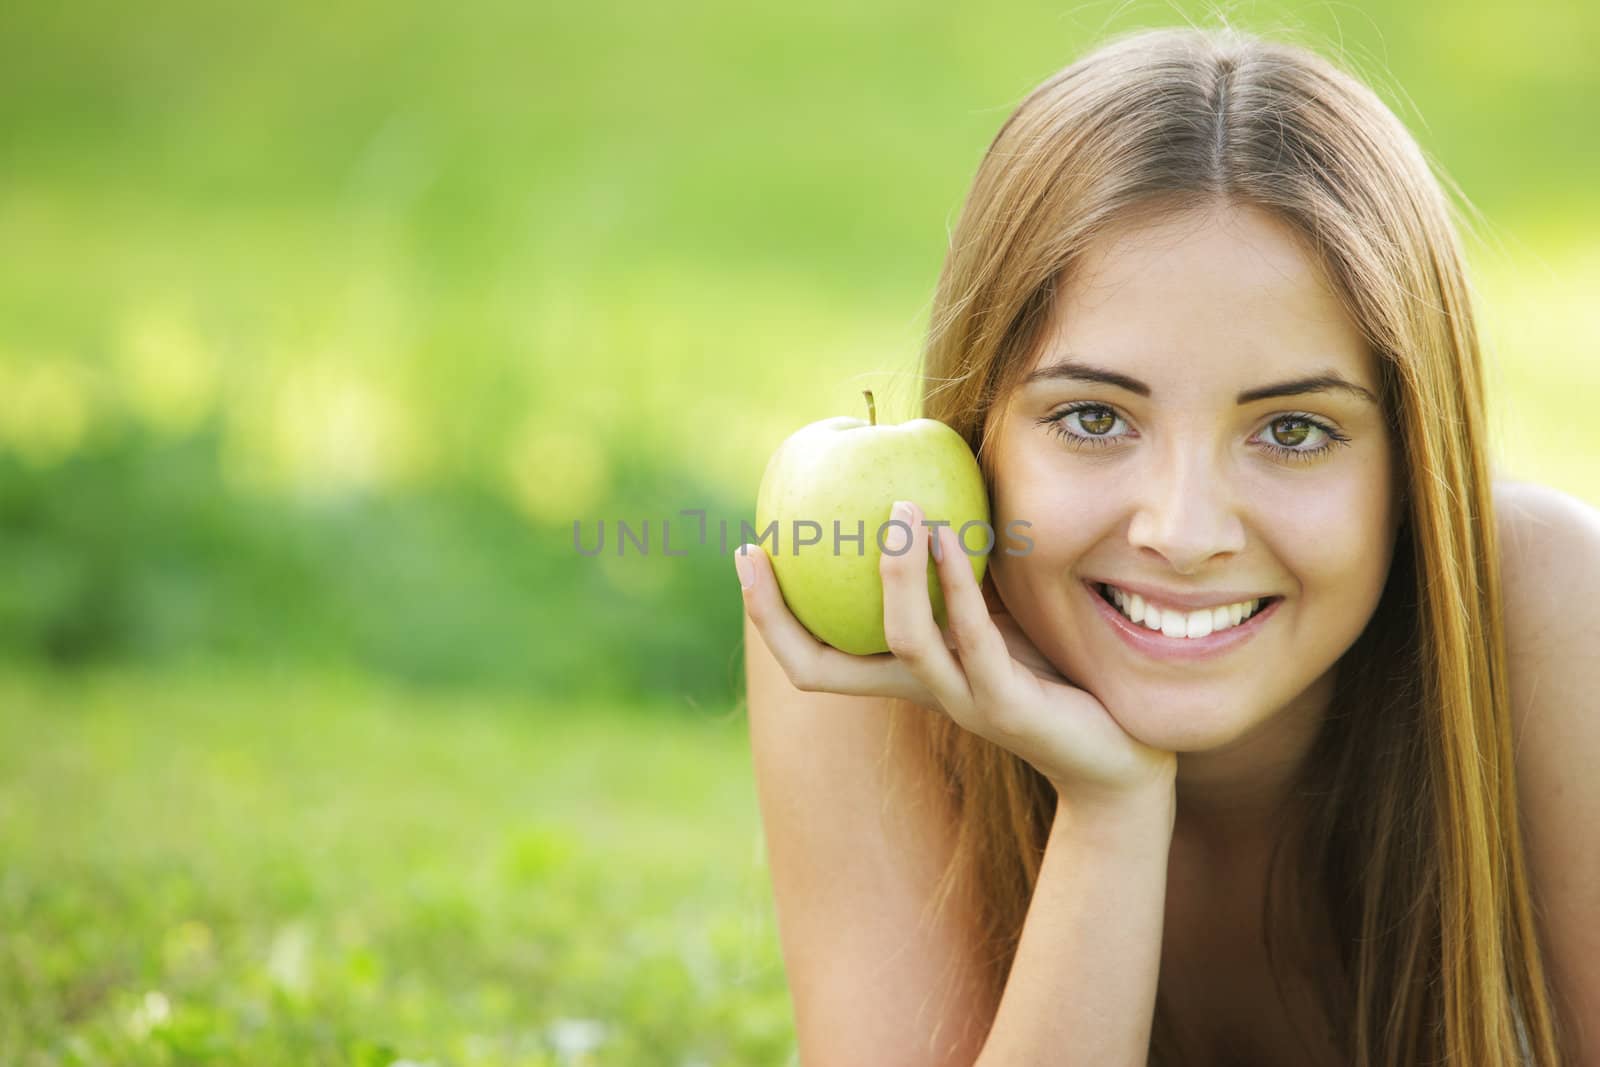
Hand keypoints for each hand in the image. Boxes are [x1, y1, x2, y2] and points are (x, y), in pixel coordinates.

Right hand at [736, 500, 1175, 809]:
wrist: (1119, 752)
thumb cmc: (1051, 670)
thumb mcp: (991, 611)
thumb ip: (954, 568)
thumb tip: (919, 485)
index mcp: (903, 676)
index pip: (810, 658)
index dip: (767, 615)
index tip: (747, 552)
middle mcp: (918, 693)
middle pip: (820, 668)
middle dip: (777, 613)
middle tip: (764, 545)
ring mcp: (960, 701)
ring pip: (902, 641)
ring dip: (895, 572)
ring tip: (899, 508)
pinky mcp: (1008, 703)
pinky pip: (974, 636)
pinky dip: (955, 583)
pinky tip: (950, 533)